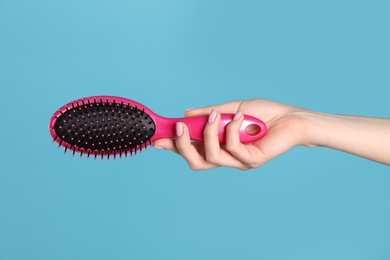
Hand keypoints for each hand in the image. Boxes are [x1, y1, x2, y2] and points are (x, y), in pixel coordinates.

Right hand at [152, 99, 309, 169]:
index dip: (173, 146)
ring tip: (218, 115)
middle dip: (182, 146)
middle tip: (179, 128)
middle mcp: (227, 157)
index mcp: (219, 145)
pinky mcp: (252, 161)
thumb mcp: (230, 109)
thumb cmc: (262, 113)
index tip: (157, 138)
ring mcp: (239, 161)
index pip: (191, 150)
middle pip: (196, 162)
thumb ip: (209, 114)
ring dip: (209, 133)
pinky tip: (242, 117)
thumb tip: (186, 114)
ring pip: (211, 157)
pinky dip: (233, 129)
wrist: (290, 117)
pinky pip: (233, 148)